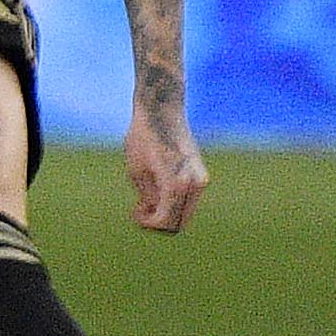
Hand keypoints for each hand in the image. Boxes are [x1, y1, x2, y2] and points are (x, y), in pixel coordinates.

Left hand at [124, 101, 207, 233]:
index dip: (147, 223)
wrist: (162, 111)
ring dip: (165, 213)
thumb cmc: (143, 137)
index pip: (165, 222)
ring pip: (184, 215)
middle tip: (139, 207)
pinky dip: (173, 203)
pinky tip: (157, 189)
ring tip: (145, 198)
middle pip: (178, 224)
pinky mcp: (202, 175)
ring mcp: (201, 180)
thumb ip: (147, 196)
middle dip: (157, 222)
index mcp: (176, 183)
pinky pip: (187, 201)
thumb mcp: (136, 170)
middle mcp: (194, 184)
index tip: (134, 210)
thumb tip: (155, 213)